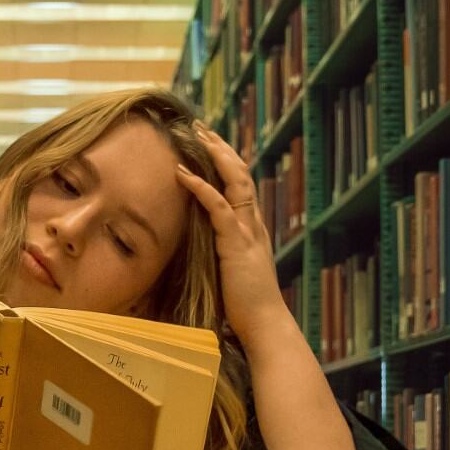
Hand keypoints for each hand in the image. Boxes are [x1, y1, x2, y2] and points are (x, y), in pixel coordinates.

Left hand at [175, 127, 288, 353]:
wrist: (265, 323)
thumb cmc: (247, 306)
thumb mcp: (234, 271)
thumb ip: (225, 254)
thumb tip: (206, 249)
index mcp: (253, 229)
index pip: (242, 185)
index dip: (227, 161)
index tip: (209, 143)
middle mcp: (254, 224)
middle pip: (241, 173)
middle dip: (221, 148)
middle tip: (201, 127)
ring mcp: (248, 231)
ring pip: (235, 181)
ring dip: (215, 156)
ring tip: (197, 136)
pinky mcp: (236, 243)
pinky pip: (219, 207)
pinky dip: (201, 187)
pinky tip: (183, 173)